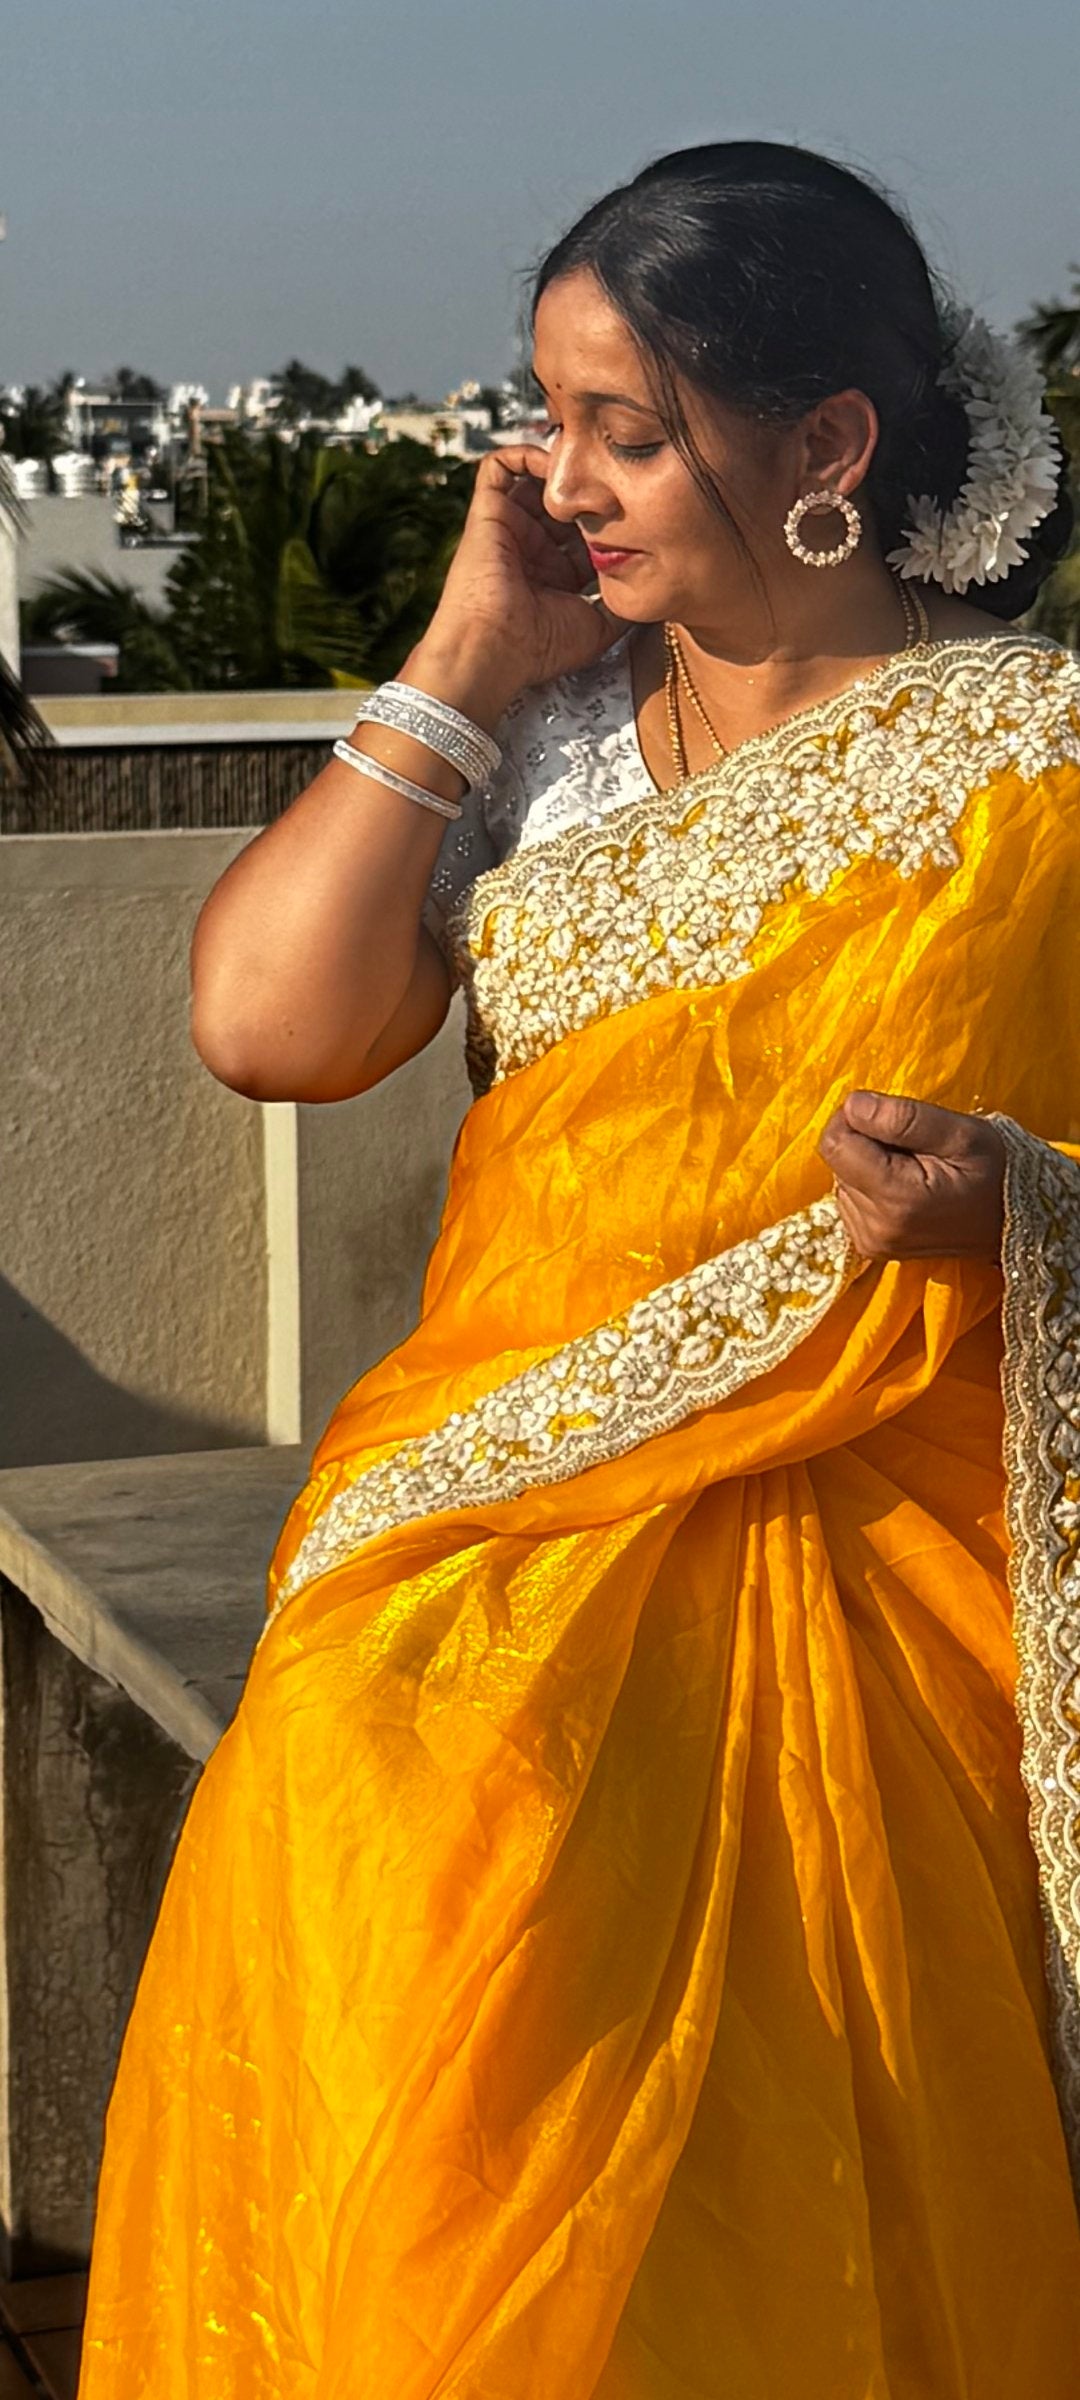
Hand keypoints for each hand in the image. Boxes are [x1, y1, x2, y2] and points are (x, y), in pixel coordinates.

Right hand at [427, 443, 632, 696]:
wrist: (494, 649)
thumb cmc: (540, 648)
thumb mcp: (598, 627)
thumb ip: (622, 603)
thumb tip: (653, 588)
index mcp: (555, 574)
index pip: (584, 532)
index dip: (607, 519)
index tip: (635, 508)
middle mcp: (532, 548)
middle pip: (563, 504)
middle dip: (588, 489)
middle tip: (614, 477)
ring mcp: (509, 529)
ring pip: (534, 481)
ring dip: (559, 469)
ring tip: (586, 465)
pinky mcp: (487, 512)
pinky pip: (498, 466)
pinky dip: (524, 455)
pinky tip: (554, 464)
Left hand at [818, 1090, 1005, 1260]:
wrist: (1012, 1222)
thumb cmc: (993, 1171)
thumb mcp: (961, 1134)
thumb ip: (903, 1118)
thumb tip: (852, 1104)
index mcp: (896, 1199)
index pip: (835, 1144)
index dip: (856, 1118)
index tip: (891, 1118)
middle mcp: (875, 1227)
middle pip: (837, 1160)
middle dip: (865, 1142)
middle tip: (912, 1147)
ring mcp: (871, 1241)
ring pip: (841, 1178)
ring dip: (868, 1163)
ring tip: (912, 1168)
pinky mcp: (870, 1245)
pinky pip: (850, 1198)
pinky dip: (870, 1184)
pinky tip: (904, 1186)